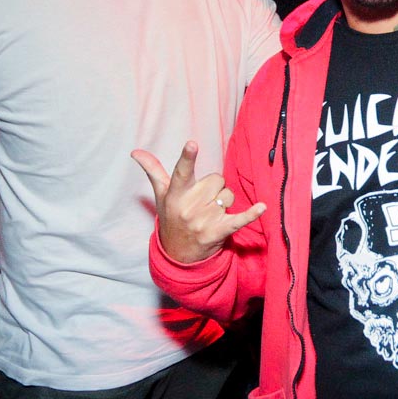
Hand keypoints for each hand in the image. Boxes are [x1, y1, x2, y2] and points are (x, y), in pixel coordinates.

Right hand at [131, 141, 265, 263]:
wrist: (179, 255)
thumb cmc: (172, 217)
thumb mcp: (162, 195)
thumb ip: (153, 171)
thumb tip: (135, 151)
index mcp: (176, 194)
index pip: (182, 172)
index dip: (187, 157)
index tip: (192, 144)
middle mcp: (189, 207)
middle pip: (216, 180)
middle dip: (214, 188)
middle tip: (203, 201)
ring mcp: (204, 220)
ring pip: (228, 195)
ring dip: (225, 202)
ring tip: (212, 213)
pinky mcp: (219, 232)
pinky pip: (239, 219)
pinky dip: (252, 214)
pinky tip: (262, 207)